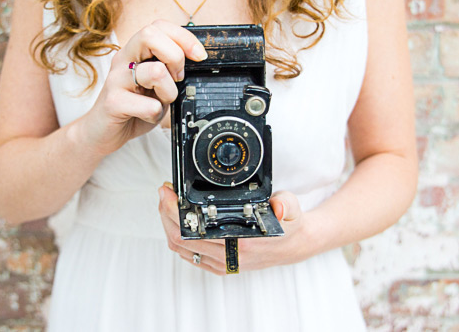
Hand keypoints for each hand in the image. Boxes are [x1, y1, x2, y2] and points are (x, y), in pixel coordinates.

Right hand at [79, 20, 207, 155]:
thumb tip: (196, 57)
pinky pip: (150, 105)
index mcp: (134, 51)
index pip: (159, 26)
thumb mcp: (155, 83)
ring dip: (169, 92)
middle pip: (150, 35)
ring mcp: (116, 80)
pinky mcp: (113, 103)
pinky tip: (147, 116)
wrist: (101, 132)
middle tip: (176, 78)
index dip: (184, 38)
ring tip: (161, 101)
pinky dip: (156, 115)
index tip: (198, 56)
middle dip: (176, 56)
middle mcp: (123, 60)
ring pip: (156, 71)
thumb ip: (168, 67)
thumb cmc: (132, 107)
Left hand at [157, 182, 314, 274]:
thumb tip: (279, 206)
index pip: (195, 230)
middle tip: (164, 192)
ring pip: (180, 248)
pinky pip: (188, 255)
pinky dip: (177, 237)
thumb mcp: (290, 207)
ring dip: (168, 224)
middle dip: (165, 212)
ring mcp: (222, 263)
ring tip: (168, 202)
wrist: (294, 246)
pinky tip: (176, 220)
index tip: (169, 191)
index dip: (175, 210)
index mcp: (241, 242)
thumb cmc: (287, 224)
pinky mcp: (220, 266)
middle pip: (180, 238)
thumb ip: (285, 203)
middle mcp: (229, 256)